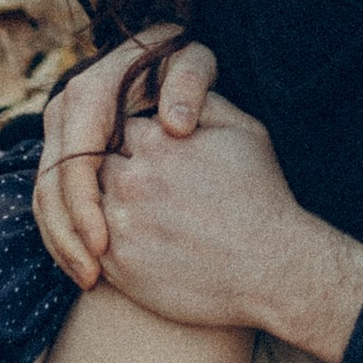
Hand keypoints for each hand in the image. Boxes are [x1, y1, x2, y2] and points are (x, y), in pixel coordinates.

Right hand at [36, 28, 215, 286]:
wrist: (164, 54)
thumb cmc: (185, 62)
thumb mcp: (195, 62)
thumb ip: (189, 84)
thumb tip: (175, 124)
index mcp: (90, 92)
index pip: (75, 159)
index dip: (85, 206)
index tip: (105, 245)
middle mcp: (64, 112)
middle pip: (50, 184)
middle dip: (66, 234)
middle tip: (92, 276)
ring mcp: (60, 135)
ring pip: (44, 197)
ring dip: (61, 241)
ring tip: (88, 278)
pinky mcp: (63, 154)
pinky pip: (52, 199)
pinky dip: (64, 233)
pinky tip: (87, 264)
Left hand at [99, 91, 362, 362]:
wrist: (273, 270)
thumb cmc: (263, 199)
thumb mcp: (244, 132)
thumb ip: (202, 102)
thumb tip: (173, 93)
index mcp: (159, 141)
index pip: (117, 126)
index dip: (130, 139)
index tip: (146, 153)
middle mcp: (134, 179)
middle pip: (97, 163)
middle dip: (113, 170)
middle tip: (137, 186)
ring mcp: (123, 223)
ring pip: (89, 204)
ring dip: (103, 206)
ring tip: (138, 214)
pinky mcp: (121, 264)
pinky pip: (92, 244)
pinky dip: (102, 241)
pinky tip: (135, 242)